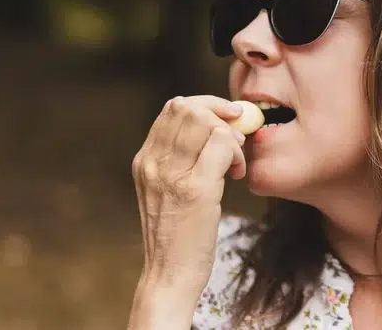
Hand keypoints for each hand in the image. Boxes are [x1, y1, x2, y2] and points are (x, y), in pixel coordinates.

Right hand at [131, 95, 245, 294]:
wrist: (169, 275)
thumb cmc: (177, 236)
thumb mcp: (167, 192)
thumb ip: (179, 161)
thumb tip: (215, 131)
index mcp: (144, 160)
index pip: (173, 108)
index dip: (206, 105)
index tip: (228, 119)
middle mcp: (153, 162)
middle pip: (189, 108)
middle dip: (221, 113)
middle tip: (238, 137)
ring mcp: (172, 174)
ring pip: (206, 122)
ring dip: (231, 136)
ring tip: (235, 162)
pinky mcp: (195, 189)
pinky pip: (222, 146)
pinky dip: (237, 154)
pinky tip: (237, 175)